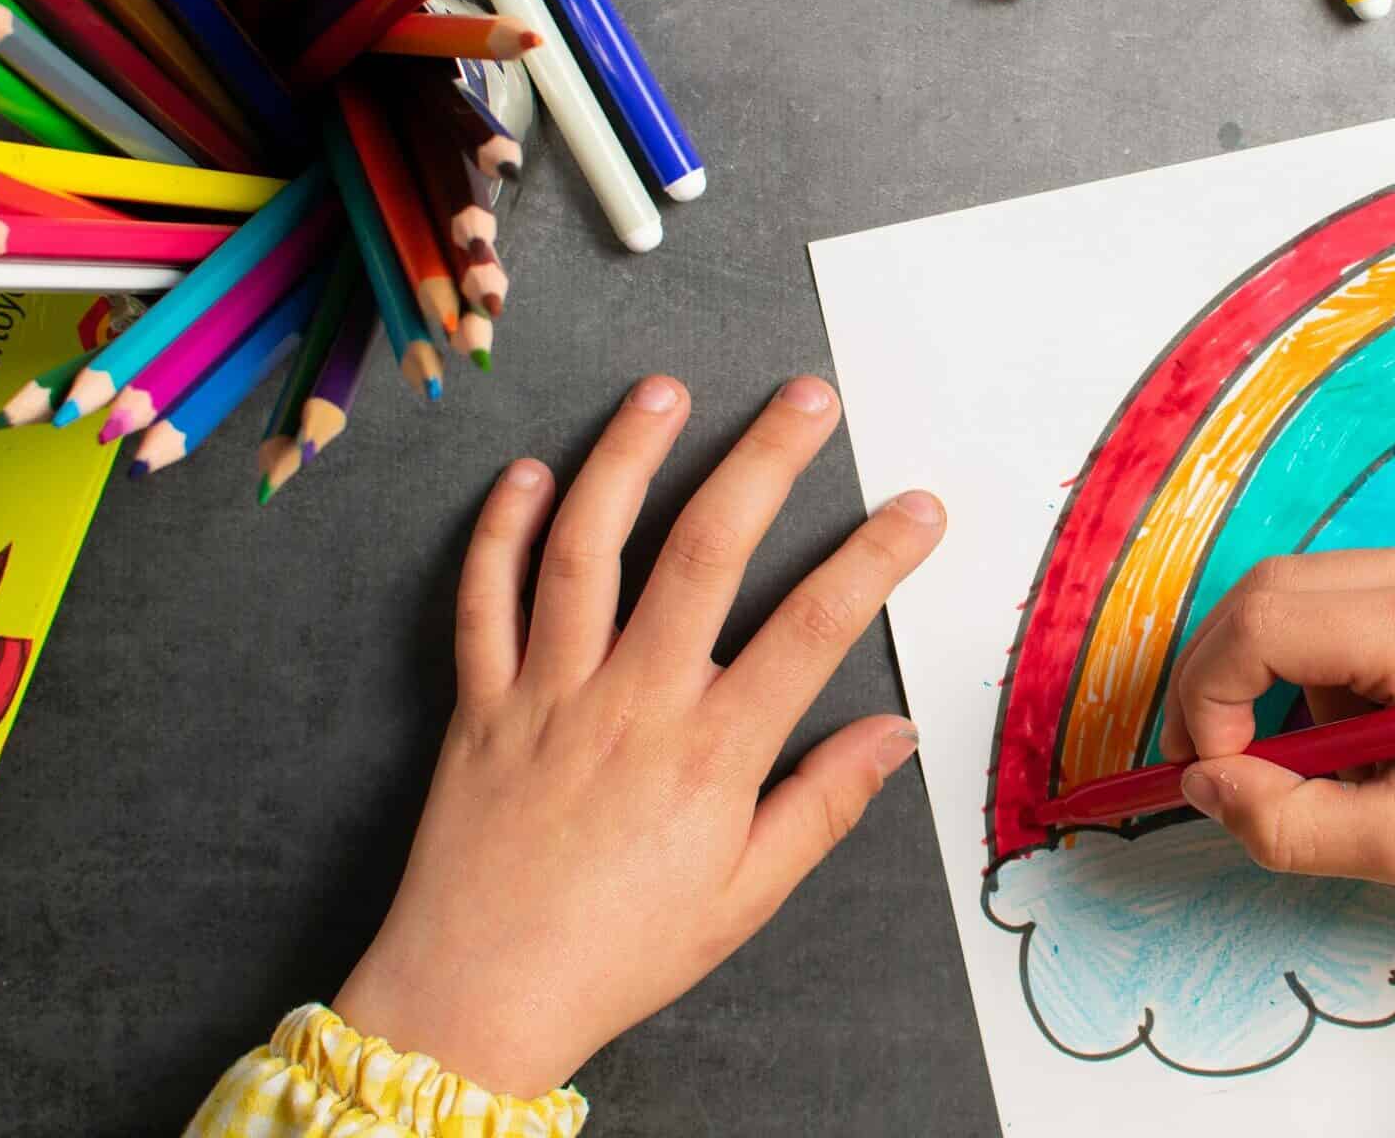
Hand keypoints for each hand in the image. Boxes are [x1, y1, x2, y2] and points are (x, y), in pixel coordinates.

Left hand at [332, 375, 942, 1094]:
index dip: (876, 557)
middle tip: (805, 398)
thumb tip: (893, 732)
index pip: (814, 628)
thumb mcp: (746, 897)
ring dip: (627, 457)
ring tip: (664, 392)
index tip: (919, 506)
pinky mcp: (480, 703)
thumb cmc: (618, 954)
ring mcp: (549, 693)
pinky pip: (484, 598)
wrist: (474, 1002)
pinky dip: (503, 528)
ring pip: (587, 547)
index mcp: (711, 753)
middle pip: (705, 551)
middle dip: (762, 460)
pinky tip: (532, 472)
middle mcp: (633, 702)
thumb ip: (822, 805)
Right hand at [1158, 534, 1394, 993]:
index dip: (1212, 695)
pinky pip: (1363, 601)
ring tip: (1349, 767)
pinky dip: (1340, 667)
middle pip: (1278, 589)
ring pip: (1314, 594)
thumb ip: (1282, 819)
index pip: (1267, 620)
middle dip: (1231, 678)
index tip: (1211, 770)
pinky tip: (1384, 733)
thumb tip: (1203, 786)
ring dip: (1294, 680)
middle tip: (1224, 763)